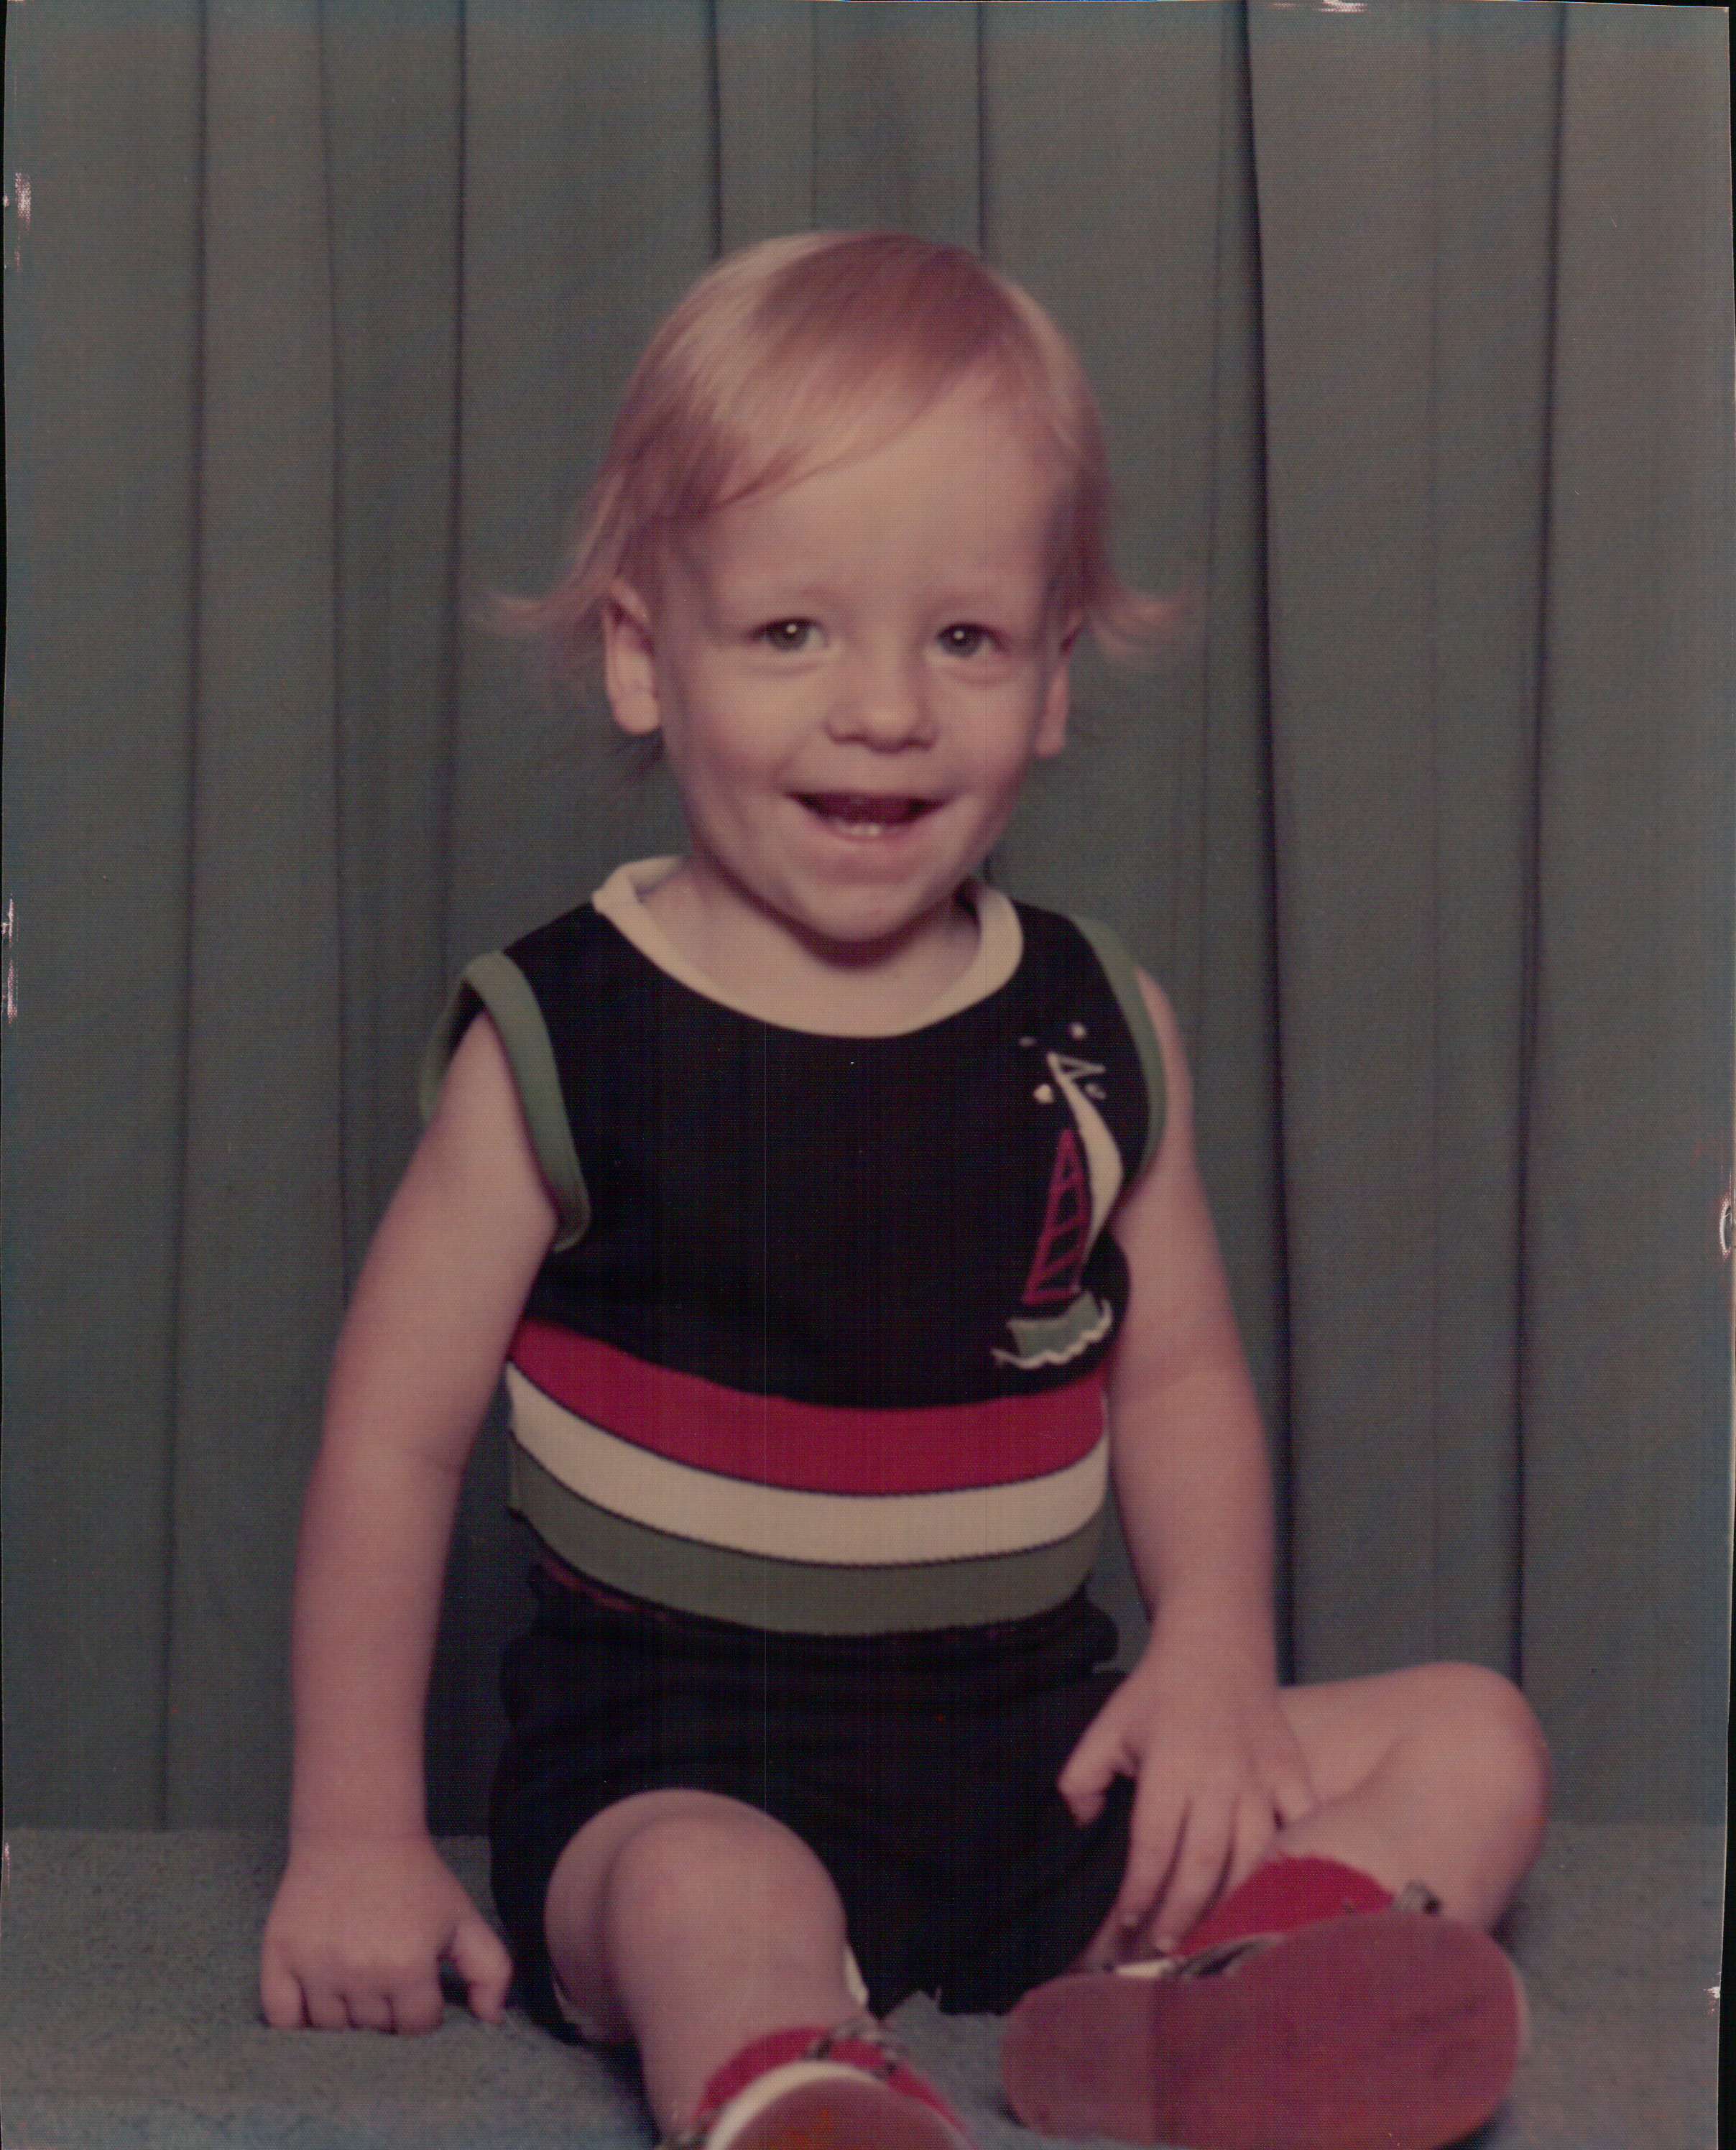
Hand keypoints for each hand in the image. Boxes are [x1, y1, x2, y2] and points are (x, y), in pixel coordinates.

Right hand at [260, 1833, 512, 2033]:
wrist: (358, 1832)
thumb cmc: (415, 1878)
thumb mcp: (463, 1917)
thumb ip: (490, 1970)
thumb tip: (492, 2021)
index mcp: (408, 1968)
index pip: (417, 2028)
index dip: (422, 2013)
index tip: (419, 1989)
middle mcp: (359, 1975)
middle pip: (373, 2030)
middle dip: (385, 2014)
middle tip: (387, 1982)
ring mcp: (315, 1969)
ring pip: (330, 2030)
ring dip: (345, 2017)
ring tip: (356, 1986)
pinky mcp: (279, 1958)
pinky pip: (281, 2018)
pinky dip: (296, 2021)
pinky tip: (314, 2003)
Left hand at [1058, 1642, 1318, 1950]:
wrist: (1216, 1644)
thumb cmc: (1157, 1691)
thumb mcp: (1107, 1726)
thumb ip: (1082, 1776)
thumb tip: (1082, 1822)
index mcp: (1170, 1766)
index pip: (1153, 1845)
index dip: (1141, 1890)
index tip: (1128, 1920)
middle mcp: (1219, 1777)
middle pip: (1203, 1863)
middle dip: (1182, 1912)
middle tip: (1166, 1948)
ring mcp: (1262, 1777)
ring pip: (1253, 1856)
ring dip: (1233, 1902)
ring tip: (1215, 1936)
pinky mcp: (1293, 1772)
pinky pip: (1302, 1826)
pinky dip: (1297, 1861)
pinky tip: (1284, 1894)